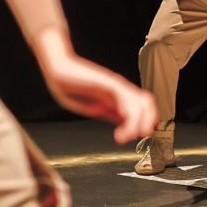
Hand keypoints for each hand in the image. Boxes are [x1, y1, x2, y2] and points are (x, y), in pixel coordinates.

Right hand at [35, 31, 157, 143]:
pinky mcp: (106, 83)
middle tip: (136, 137)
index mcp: (118, 96)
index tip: (141, 135)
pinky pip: (124, 97)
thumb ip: (111, 114)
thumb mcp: (95, 107)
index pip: (144, 106)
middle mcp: (120, 89)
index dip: (148, 120)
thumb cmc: (72, 87)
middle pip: (147, 102)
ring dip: (137, 123)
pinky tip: (121, 126)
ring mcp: (114, 85)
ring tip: (125, 137)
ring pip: (139, 102)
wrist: (58, 70)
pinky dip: (128, 113)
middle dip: (147, 122)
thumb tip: (126, 124)